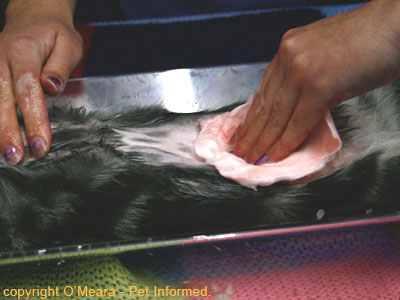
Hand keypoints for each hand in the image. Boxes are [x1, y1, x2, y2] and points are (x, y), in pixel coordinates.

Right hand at [0, 0, 81, 163]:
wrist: (33, 16)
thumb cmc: (55, 33)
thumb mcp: (69, 44)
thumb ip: (60, 67)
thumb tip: (51, 88)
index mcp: (23, 51)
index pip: (28, 89)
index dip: (34, 118)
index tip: (41, 144)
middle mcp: (1, 58)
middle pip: (2, 99)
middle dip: (9, 131)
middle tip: (17, 157)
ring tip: (8, 155)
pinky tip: (0, 138)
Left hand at [235, 0, 399, 163]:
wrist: (397, 25)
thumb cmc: (369, 40)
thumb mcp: (325, 56)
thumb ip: (305, 77)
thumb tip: (296, 105)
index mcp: (288, 47)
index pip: (265, 88)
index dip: (253, 114)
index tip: (245, 131)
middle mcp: (289, 56)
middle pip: (266, 103)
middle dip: (253, 132)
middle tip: (242, 150)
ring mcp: (302, 70)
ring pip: (276, 115)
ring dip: (264, 142)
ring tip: (252, 158)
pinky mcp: (319, 86)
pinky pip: (297, 122)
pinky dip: (285, 142)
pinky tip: (275, 156)